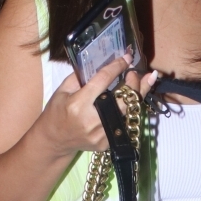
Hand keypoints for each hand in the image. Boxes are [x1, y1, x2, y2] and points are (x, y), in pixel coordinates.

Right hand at [41, 58, 158, 157]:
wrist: (54, 141)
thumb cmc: (56, 112)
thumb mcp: (62, 90)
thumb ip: (81, 77)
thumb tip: (102, 64)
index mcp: (79, 104)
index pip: (103, 80)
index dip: (117, 66)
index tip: (127, 57)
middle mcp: (92, 120)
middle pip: (123, 98)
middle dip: (134, 82)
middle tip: (135, 72)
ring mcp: (101, 134)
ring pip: (128, 112)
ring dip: (138, 95)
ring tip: (146, 80)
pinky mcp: (106, 143)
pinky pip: (123, 123)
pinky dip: (129, 110)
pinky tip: (134, 99)